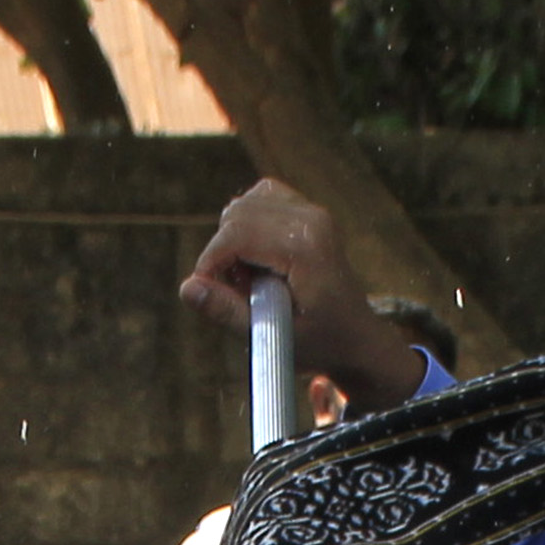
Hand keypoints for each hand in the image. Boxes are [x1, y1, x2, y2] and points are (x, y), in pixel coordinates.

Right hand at [178, 180, 422, 409]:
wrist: (357, 339)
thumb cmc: (321, 343)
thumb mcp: (272, 337)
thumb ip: (227, 312)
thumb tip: (187, 288)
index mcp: (305, 247)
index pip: (235, 233)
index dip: (211, 261)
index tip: (210, 291)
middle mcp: (311, 220)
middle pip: (236, 214)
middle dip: (223, 251)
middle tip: (239, 290)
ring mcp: (312, 211)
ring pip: (244, 204)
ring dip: (235, 238)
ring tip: (252, 277)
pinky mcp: (308, 211)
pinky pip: (261, 201)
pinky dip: (249, 226)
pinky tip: (259, 258)